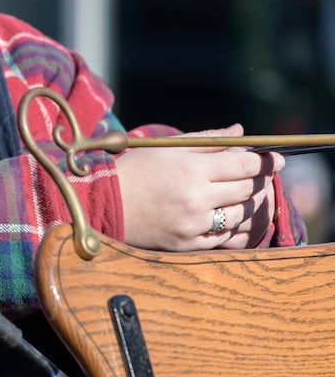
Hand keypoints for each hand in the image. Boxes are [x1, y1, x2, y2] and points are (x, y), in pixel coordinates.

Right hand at [115, 124, 284, 250]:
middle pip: (248, 190)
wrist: (101, 205)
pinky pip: (225, 238)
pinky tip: (230, 218)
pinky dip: (234, 228)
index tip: (276, 160)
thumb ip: (206, 140)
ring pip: (241, 216)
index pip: (245, 165)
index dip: (266, 162)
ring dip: (250, 205)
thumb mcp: (166, 148)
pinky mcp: (187, 244)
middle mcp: (195, 198)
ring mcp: (192, 224)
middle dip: (261, 181)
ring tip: (246, 197)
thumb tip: (241, 132)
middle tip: (263, 177)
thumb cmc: (134, 170)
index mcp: (191, 169)